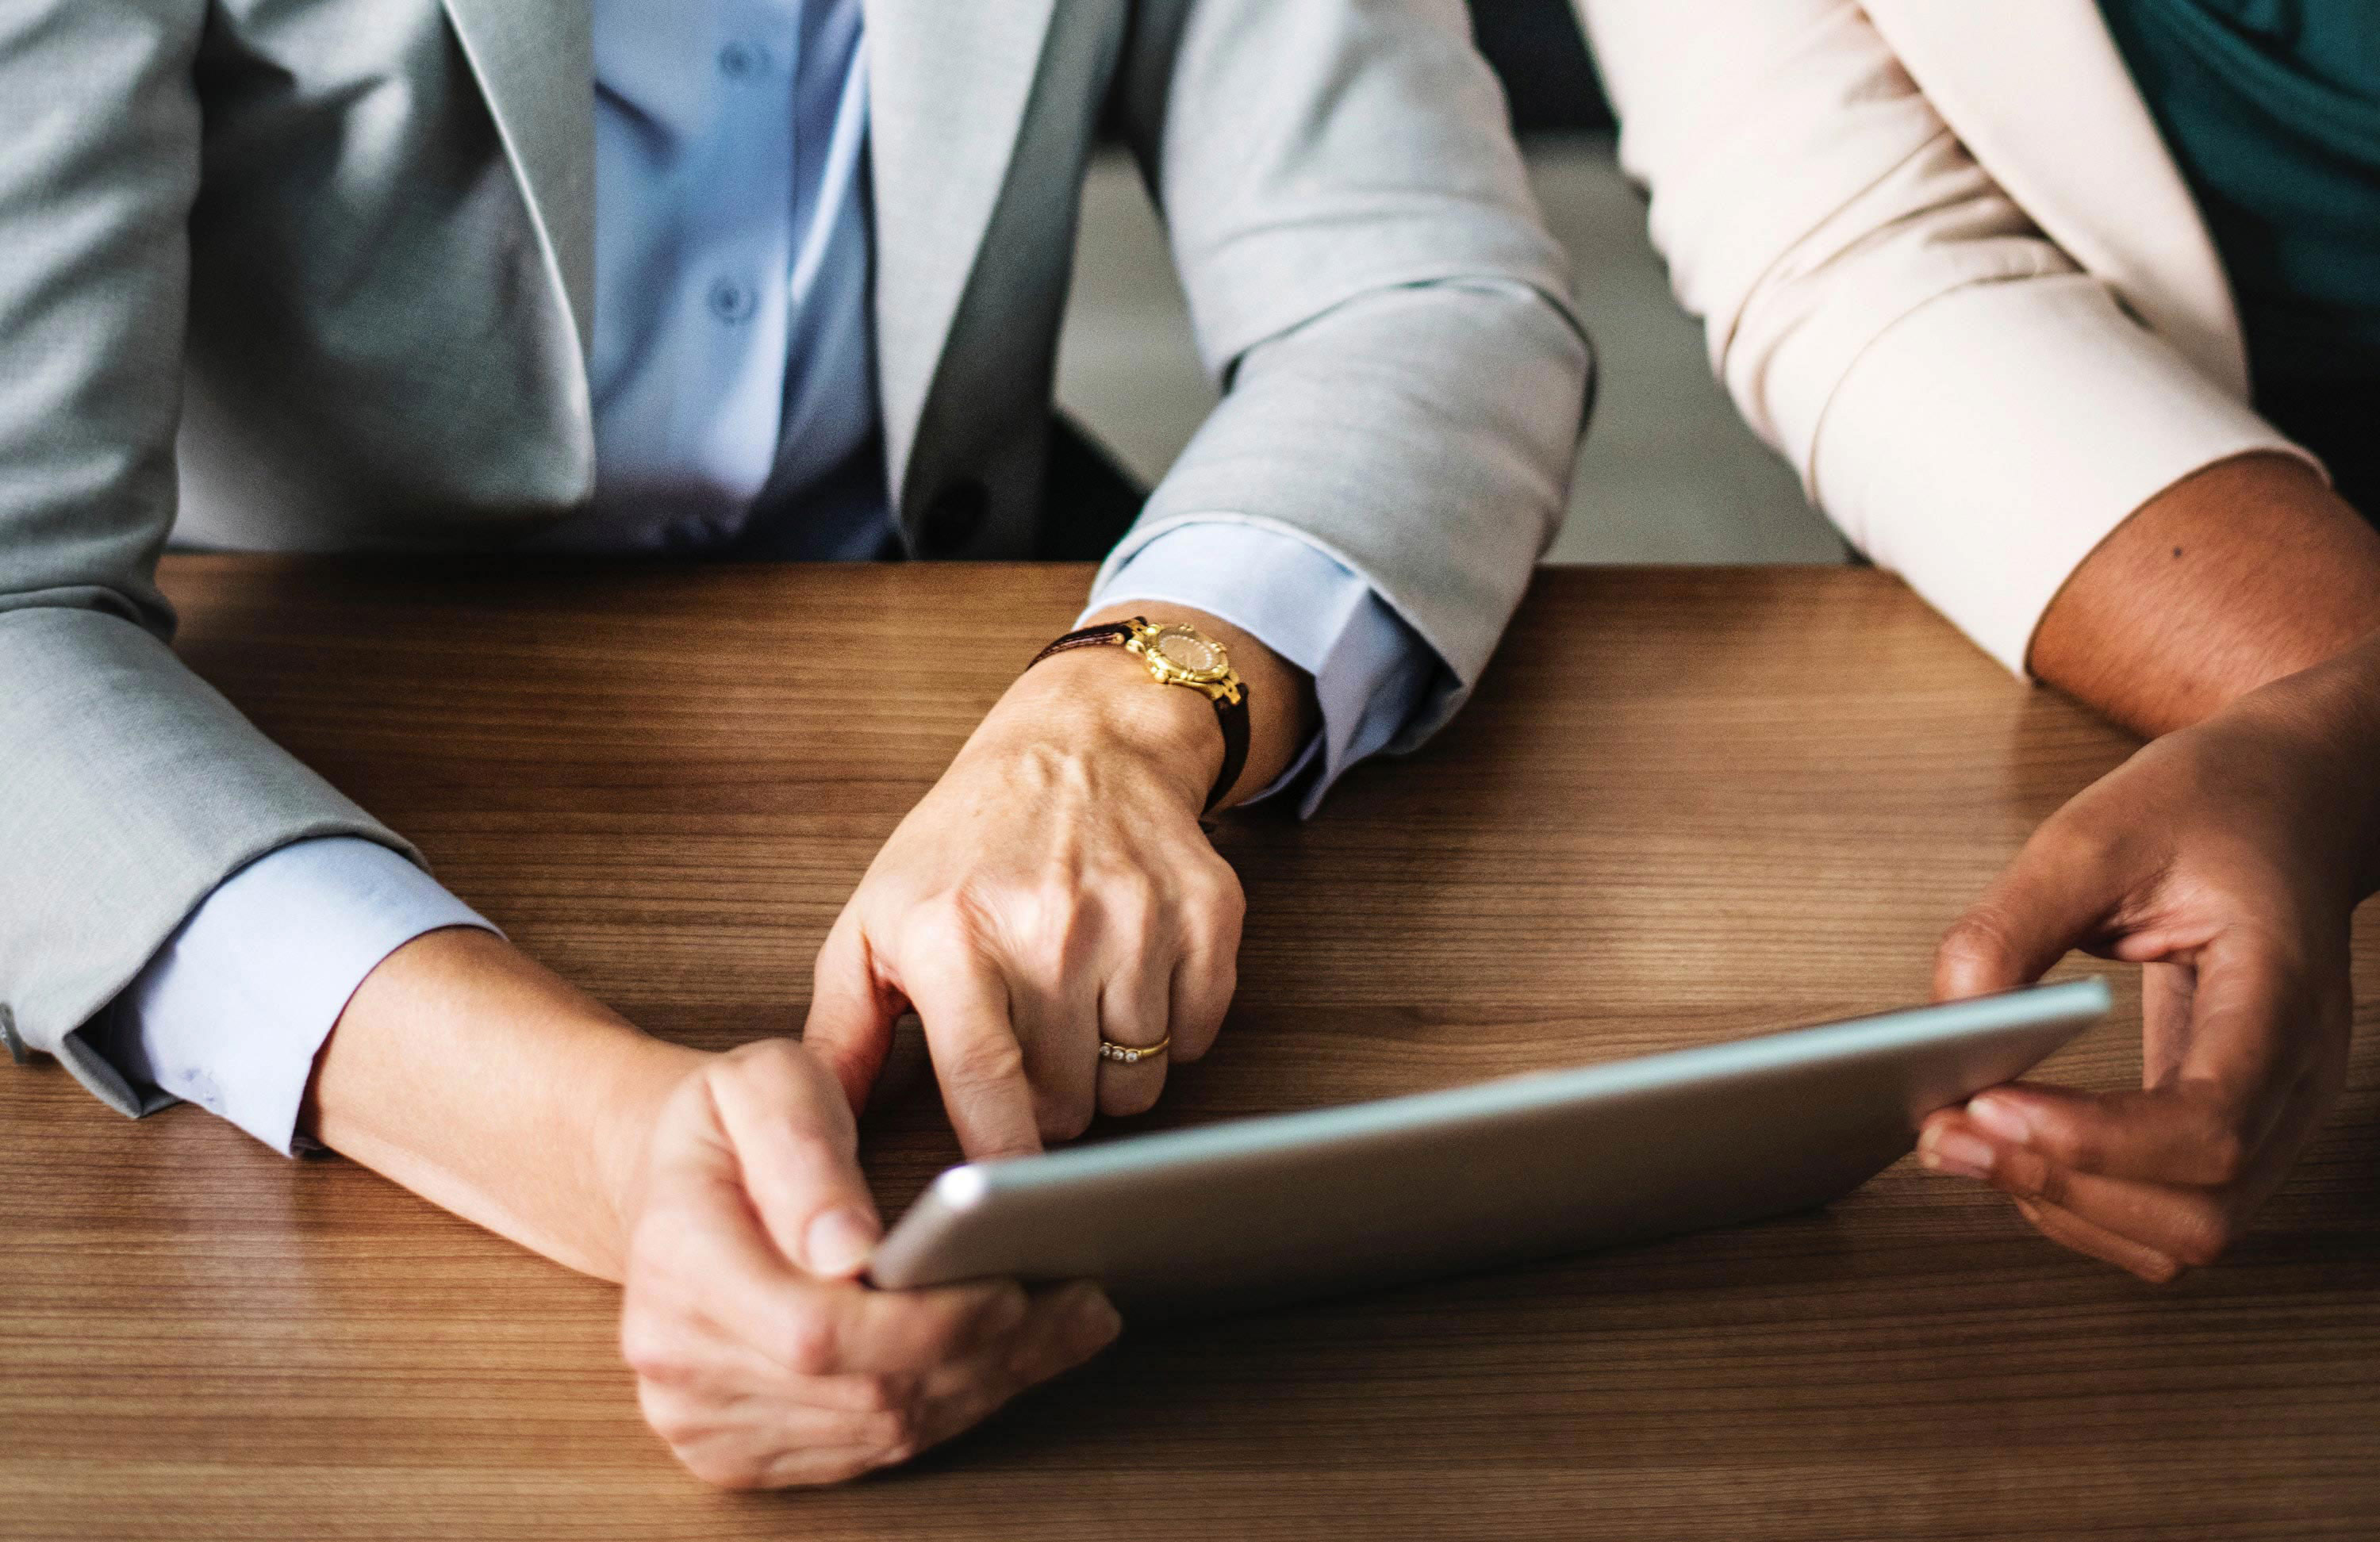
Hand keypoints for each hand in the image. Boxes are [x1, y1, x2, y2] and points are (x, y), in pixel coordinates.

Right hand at [618, 1039, 1121, 1486]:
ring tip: (1070, 1324)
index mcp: (677, 1259)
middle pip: (863, 1393)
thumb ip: (803, 1150)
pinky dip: (949, 1407)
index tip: (1013, 1288)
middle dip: (988, 1353)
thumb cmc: (729, 1123)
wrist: (671, 1184)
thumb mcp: (762, 1083)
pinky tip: (1010, 1358)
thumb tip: (848, 1246)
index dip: (928, 1323)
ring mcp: (699, 1416)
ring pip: (876, 1430)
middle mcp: (675, 1357)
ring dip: (987, 1384)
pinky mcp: (733, 1450)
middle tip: (1084, 1302)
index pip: (820, 1331)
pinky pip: (863, 1450)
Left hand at [804, 607, 1308, 1156]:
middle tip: (1031, 1049)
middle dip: (1049, 1103)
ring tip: (1077, 1007)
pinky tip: (1130, 980)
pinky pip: (1195, 1038)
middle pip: (1069, 1104)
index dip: (1000, 1161)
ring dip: (1108, 1070)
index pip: (988, 1083)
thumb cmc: (965, 845)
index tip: (1001, 1196)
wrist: (1081, 744)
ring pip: (1136, 1082)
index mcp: (954, 932)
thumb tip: (815, 1132)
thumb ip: (840, 1033)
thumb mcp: (875, 921)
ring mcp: (1138, 918)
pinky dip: (1167, 1032)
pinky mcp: (1207, 915)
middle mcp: (1051, 924)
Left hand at [1917, 641, 2379, 1280]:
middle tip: (1946, 1132)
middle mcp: (2298, 1074)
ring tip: (1965, 1145)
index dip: (2095, 1140)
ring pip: (2188, 1233)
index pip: (2213, 1121)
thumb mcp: (2092, 835)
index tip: (1988, 1104)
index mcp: (2280, 993)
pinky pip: (2173, 1215)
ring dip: (2066, 1209)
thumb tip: (1947, 1019)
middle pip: (2203, 1206)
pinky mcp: (2237, 1127)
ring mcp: (2279, 1112)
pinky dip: (2086, 1206)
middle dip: (2061, 1185)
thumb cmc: (2206, 810)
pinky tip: (2016, 1153)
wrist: (2283, 803)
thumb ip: (2012, 926)